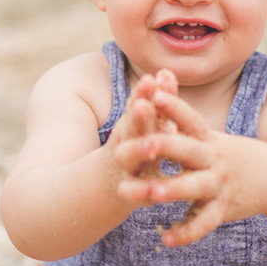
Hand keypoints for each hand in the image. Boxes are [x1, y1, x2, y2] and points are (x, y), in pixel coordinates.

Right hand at [106, 70, 178, 185]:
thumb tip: (167, 72)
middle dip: (139, 116)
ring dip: (139, 149)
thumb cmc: (131, 150)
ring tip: (151, 144)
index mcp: (131, 125)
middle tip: (146, 105)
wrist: (99, 187)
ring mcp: (124, 167)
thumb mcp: (140, 126)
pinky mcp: (127, 193)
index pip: (138, 105)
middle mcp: (125, 142)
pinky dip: (141, 192)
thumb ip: (157, 103)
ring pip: (129, 156)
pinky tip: (152, 192)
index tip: (154, 78)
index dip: (145, 92)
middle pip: (131, 127)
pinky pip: (134, 192)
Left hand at [116, 89, 254, 247]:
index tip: (155, 94)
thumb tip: (158, 91)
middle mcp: (214, 159)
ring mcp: (220, 184)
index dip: (174, 107)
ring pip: (195, 187)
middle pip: (188, 150)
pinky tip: (166, 239)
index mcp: (208, 140)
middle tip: (141, 143)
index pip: (190, 120)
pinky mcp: (224, 208)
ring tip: (153, 192)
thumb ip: (185, 125)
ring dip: (174, 189)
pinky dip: (186, 233)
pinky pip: (204, 222)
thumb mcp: (213, 138)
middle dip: (165, 146)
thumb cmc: (234, 155)